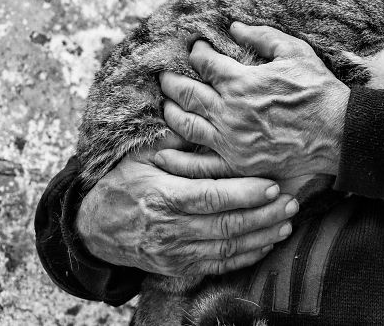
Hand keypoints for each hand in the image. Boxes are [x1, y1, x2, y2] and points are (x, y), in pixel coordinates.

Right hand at [76, 144, 298, 276]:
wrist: (92, 228)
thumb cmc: (120, 184)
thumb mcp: (138, 156)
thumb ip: (172, 141)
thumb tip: (201, 117)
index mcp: (162, 196)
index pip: (211, 197)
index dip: (244, 193)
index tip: (272, 185)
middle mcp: (169, 228)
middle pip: (226, 225)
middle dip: (263, 215)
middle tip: (292, 202)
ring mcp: (174, 251)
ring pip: (226, 249)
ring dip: (261, 237)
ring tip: (286, 223)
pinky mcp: (177, 267)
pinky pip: (217, 266)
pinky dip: (245, 257)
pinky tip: (265, 244)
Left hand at [157, 22, 348, 178]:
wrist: (337, 133)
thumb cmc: (318, 90)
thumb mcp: (295, 52)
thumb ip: (262, 37)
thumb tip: (234, 27)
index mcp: (241, 82)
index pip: (204, 62)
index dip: (196, 52)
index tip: (195, 49)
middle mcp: (229, 111)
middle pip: (185, 92)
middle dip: (171, 80)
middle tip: (164, 75)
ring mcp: (231, 139)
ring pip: (185, 124)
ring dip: (171, 111)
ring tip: (167, 103)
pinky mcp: (237, 162)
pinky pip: (199, 158)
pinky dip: (181, 150)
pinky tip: (171, 145)